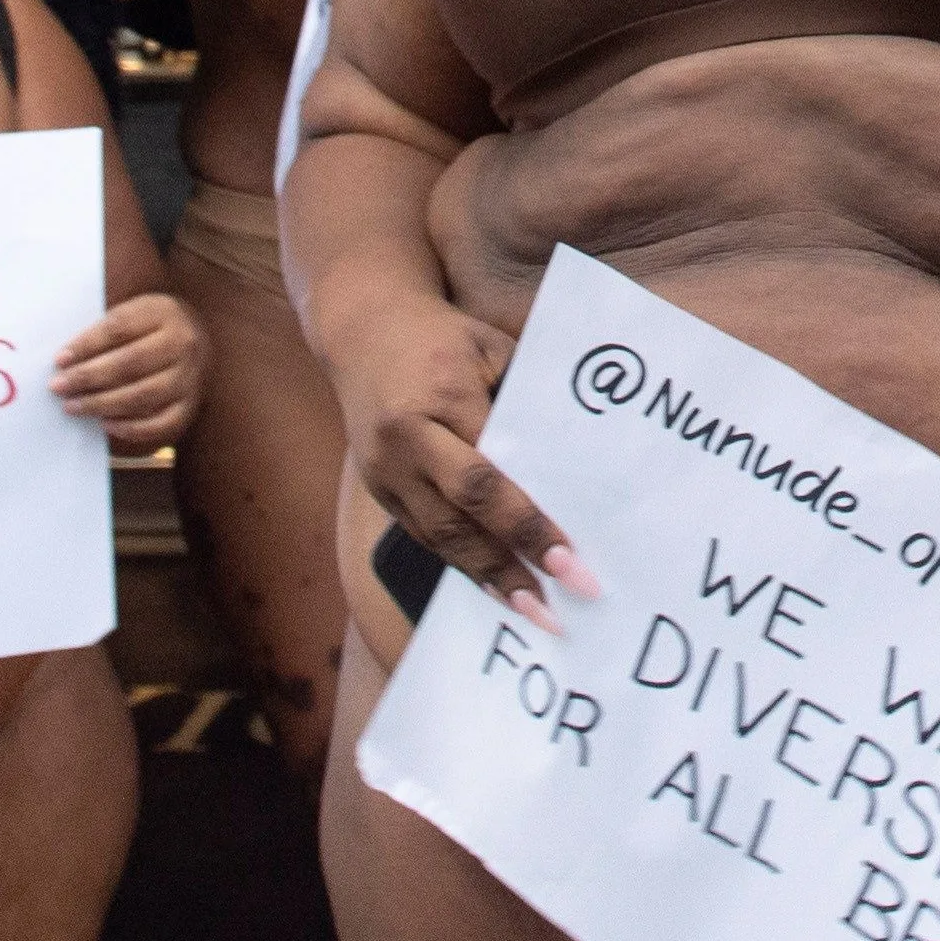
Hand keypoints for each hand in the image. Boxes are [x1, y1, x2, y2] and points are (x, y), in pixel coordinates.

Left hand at [53, 293, 204, 447]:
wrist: (198, 341)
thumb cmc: (151, 328)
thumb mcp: (133, 313)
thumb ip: (105, 332)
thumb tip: (66, 361)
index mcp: (164, 313)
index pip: (120, 328)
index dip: (87, 345)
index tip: (60, 360)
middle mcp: (182, 344)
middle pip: (130, 363)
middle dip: (89, 377)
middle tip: (58, 387)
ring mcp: (189, 378)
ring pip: (143, 395)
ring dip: (102, 404)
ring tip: (72, 406)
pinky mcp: (189, 406)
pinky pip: (160, 423)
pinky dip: (130, 428)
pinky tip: (105, 424)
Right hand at [338, 297, 599, 628]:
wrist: (362, 328)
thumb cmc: (444, 338)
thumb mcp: (491, 350)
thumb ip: (526, 401)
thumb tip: (577, 462)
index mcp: (439, 399)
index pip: (490, 476)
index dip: (529, 522)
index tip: (570, 559)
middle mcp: (405, 442)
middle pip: (462, 516)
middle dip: (511, 564)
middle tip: (556, 608)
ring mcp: (385, 470)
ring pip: (439, 536)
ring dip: (487, 578)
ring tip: (530, 612)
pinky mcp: (378, 487)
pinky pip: (424, 534)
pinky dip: (461, 562)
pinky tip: (494, 588)